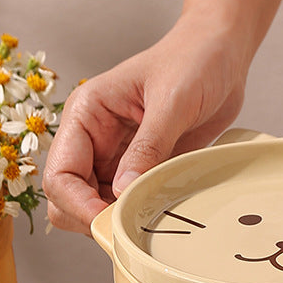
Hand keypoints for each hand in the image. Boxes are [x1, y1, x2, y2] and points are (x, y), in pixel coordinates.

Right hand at [42, 12, 247, 234]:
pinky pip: (128, 205)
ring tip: (150, 220)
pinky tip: (160, 214)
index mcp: (86, 114)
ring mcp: (117, 158)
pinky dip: (138, 217)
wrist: (223, 53)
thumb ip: (148, 147)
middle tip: (129, 229)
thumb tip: (122, 192)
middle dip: (92, 218)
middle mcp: (94, 140)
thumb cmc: (194, 60)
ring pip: (96, 208)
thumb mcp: (172, 101)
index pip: (59, 174)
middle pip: (69, 199)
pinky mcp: (142, 170)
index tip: (109, 222)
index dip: (77, 205)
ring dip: (117, 221)